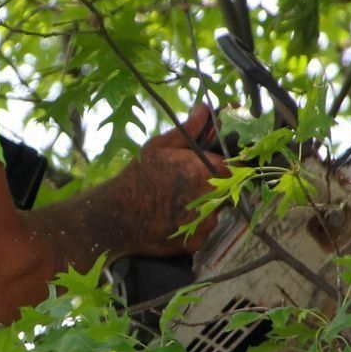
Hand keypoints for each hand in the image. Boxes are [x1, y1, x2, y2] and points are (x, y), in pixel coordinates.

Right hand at [117, 103, 226, 256]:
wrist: (117, 215)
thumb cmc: (139, 176)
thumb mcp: (160, 146)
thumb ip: (189, 129)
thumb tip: (204, 109)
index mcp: (206, 172)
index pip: (233, 168)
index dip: (223, 166)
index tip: (209, 167)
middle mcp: (210, 199)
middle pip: (226, 191)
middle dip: (212, 186)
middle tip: (186, 184)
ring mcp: (204, 223)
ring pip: (214, 211)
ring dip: (202, 206)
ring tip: (175, 202)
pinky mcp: (196, 242)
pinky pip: (202, 230)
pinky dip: (193, 224)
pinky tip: (172, 217)